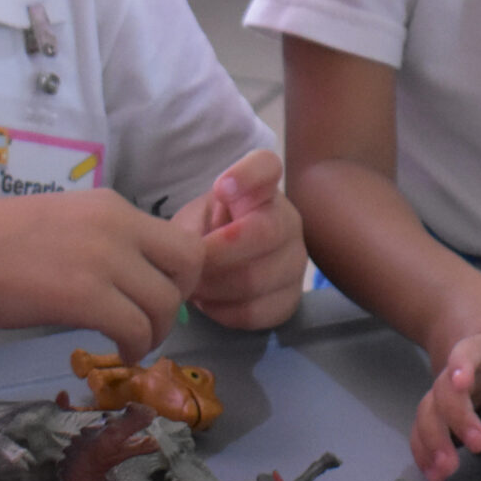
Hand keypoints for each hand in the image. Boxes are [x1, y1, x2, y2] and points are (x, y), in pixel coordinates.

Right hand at [0, 190, 203, 363]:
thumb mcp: (65, 221)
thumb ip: (103, 239)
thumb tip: (130, 274)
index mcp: (114, 207)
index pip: (181, 238)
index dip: (181, 274)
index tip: (162, 295)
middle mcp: (119, 225)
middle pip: (188, 265)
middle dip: (181, 299)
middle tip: (156, 321)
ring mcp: (104, 259)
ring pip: (165, 303)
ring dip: (156, 332)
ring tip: (133, 345)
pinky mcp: (85, 295)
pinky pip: (135, 328)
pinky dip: (135, 347)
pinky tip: (120, 354)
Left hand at [178, 151, 306, 331]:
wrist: (227, 266)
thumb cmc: (208, 235)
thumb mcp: (194, 221)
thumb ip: (189, 231)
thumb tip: (185, 257)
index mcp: (261, 191)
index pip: (267, 167)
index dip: (247, 175)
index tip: (221, 188)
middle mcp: (288, 220)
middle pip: (264, 232)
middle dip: (216, 255)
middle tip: (188, 267)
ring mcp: (296, 260)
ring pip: (257, 279)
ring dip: (214, 288)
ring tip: (193, 288)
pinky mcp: (291, 298)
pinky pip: (258, 311)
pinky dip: (224, 312)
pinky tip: (210, 303)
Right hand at [412, 286, 480, 480]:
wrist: (460, 302)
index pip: (471, 350)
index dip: (463, 365)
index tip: (462, 383)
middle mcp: (460, 365)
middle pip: (442, 390)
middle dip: (454, 418)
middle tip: (476, 446)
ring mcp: (447, 384)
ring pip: (427, 410)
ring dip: (432, 441)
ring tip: (443, 473)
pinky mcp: (441, 400)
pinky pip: (424, 422)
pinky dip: (423, 447)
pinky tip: (433, 472)